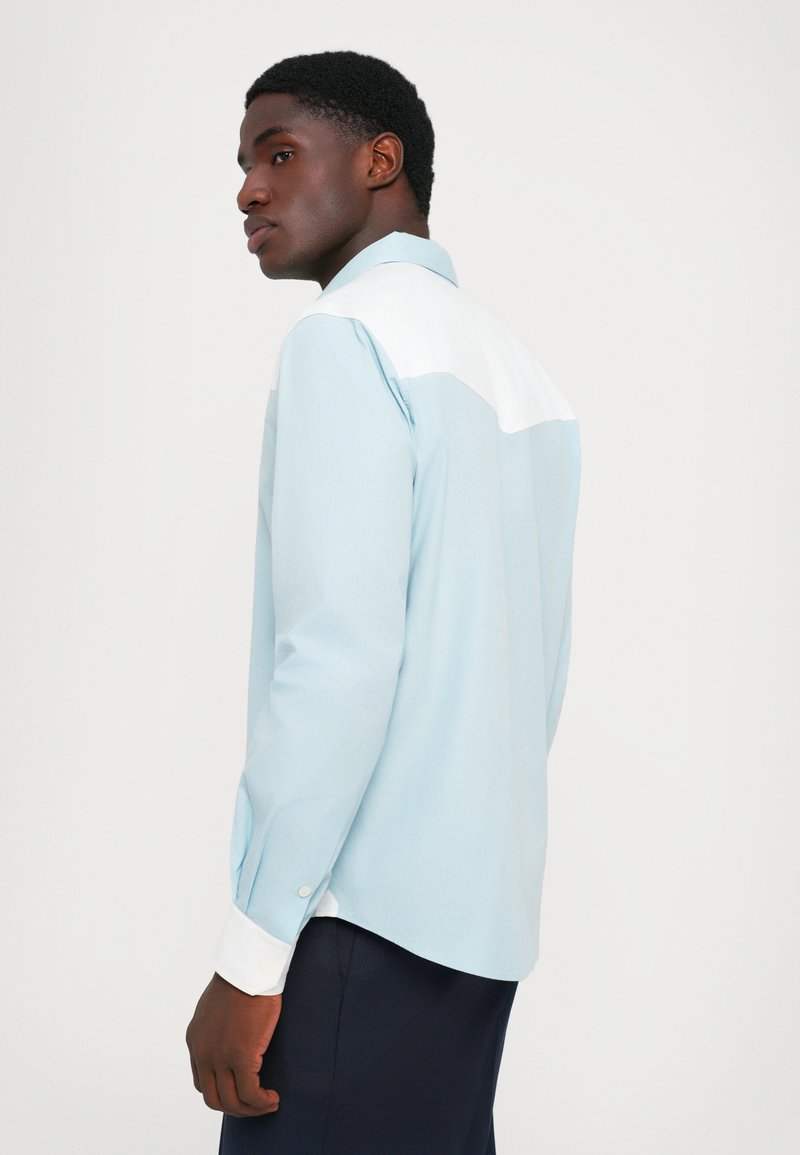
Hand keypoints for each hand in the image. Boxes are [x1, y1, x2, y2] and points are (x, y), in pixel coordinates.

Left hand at [186, 972, 281, 1116]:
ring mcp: (220, 1057)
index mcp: (196, 1040)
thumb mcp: (217, 1006)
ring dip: (251, 1109)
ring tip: (268, 1103)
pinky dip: (262, 1101)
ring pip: (231, 1101)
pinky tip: (273, 1097)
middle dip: (235, 1108)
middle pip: (213, 1099)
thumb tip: (232, 1037)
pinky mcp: (241, 1056)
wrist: (249, 967)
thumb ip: (218, 1026)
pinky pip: (250, 1093)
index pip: (202, 1082)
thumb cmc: (241, 978)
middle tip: (255, 1105)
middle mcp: (203, 1052)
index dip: (223, 1091)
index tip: (242, 1090)